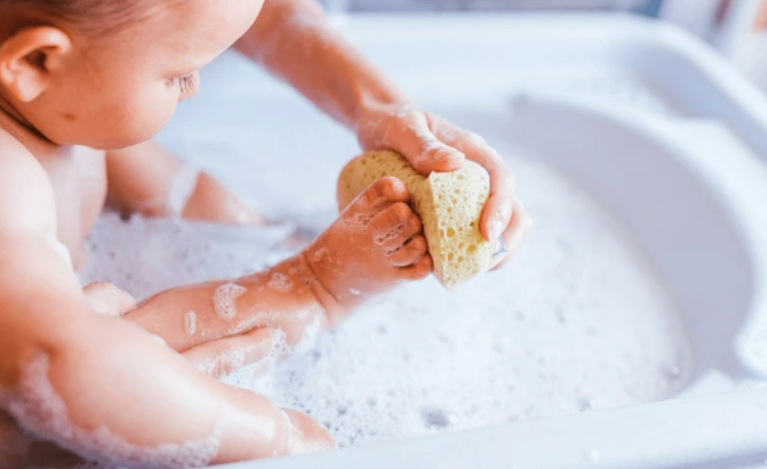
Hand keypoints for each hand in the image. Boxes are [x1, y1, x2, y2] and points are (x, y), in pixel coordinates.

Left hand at [356, 103, 531, 268]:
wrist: (380, 126)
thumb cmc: (391, 124)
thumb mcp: (401, 129)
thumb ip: (422, 145)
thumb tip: (454, 164)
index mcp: (473, 150)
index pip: (501, 178)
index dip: (501, 207)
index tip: (487, 233)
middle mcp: (479, 173)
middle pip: (512, 208)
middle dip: (507, 239)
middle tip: (486, 265)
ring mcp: (471, 192)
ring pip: (500, 226)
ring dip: (494, 252)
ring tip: (473, 272)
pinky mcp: (457, 209)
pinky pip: (472, 234)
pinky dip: (469, 253)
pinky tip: (452, 269)